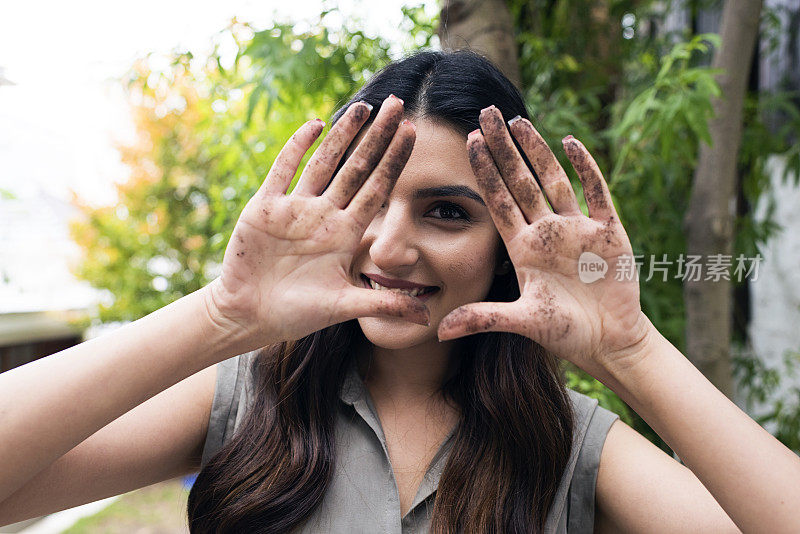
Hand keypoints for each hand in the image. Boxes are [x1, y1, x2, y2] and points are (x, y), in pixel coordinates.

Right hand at [206, 95, 427, 348]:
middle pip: (356, 167)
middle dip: (377, 136)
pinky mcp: (264, 207)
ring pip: (324, 162)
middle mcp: (324, 215)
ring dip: (343, 134)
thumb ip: (383, 305)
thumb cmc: (296, 314)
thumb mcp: (344, 307)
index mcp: (345, 234)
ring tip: (364, 106)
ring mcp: (295, 208)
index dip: (394, 161)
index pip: (377, 189)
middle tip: (398, 103)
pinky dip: (297, 147)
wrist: (248, 316)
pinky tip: (315, 124)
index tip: (413, 133)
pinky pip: (284, 170)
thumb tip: (426, 319)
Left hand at [438, 106, 649, 376]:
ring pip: (553, 179)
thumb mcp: (523, 323)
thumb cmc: (566, 334)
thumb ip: (484, 318)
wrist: (610, 342)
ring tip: (518, 121)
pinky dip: (586, 168)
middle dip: (503, 147)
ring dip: (537, 150)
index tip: (469, 141)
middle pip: (521, 181)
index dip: (485, 171)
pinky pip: (596, 192)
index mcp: (523, 248)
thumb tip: (439, 331)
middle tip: (485, 113)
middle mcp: (546, 231)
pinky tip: (571, 142)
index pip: (498, 201)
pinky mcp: (608, 231)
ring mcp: (577, 228)